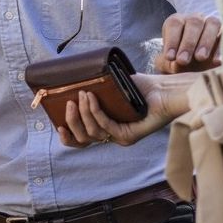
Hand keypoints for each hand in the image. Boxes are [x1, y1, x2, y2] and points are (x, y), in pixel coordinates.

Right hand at [32, 73, 192, 148]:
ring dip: (84, 112)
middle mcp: (113, 136)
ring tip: (82, 94)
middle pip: (83, 138)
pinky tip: (92, 97)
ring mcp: (121, 138)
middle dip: (72, 120)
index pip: (81, 140)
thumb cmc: (141, 87)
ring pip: (93, 132)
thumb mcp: (109, 88)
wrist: (165, 89)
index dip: (67, 136)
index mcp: (106, 128)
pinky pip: (106, 126)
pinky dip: (96, 111)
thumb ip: (92, 91)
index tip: (57, 126)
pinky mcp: (130, 136)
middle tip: (68, 102)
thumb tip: (67, 83)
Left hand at [154, 13, 221, 72]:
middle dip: (188, 43)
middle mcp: (195, 19)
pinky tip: (217, 61)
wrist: (196, 66)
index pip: (174, 24)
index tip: (170, 57)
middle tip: (183, 61)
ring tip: (200, 58)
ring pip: (212, 24)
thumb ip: (168, 64)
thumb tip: (176, 65)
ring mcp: (212, 24)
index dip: (172, 40)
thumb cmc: (179, 61)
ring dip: (206, 41)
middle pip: (194, 23)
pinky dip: (221, 48)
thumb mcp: (170, 63)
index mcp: (178, 21)